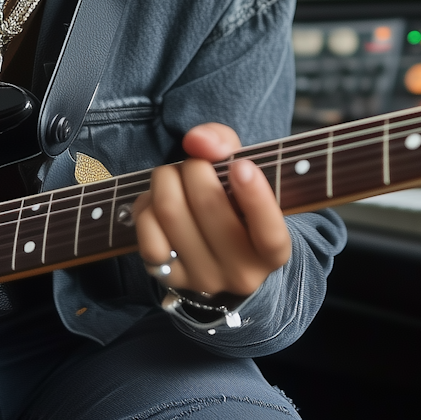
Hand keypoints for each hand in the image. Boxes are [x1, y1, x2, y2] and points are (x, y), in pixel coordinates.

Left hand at [132, 123, 291, 299]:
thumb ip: (227, 146)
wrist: (220, 256)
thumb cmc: (238, 205)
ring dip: (167, 178)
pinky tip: (158, 201)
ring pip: (171, 211)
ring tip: (176, 176)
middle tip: (196, 163)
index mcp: (273, 252)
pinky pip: (147, 230)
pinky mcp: (169, 276)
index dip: (255, 197)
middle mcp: (241, 273)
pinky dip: (148, 204)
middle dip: (195, 167)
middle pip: (207, 204)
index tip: (241, 166)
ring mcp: (203, 278)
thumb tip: (197, 141)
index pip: (268, 233)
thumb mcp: (245, 174)